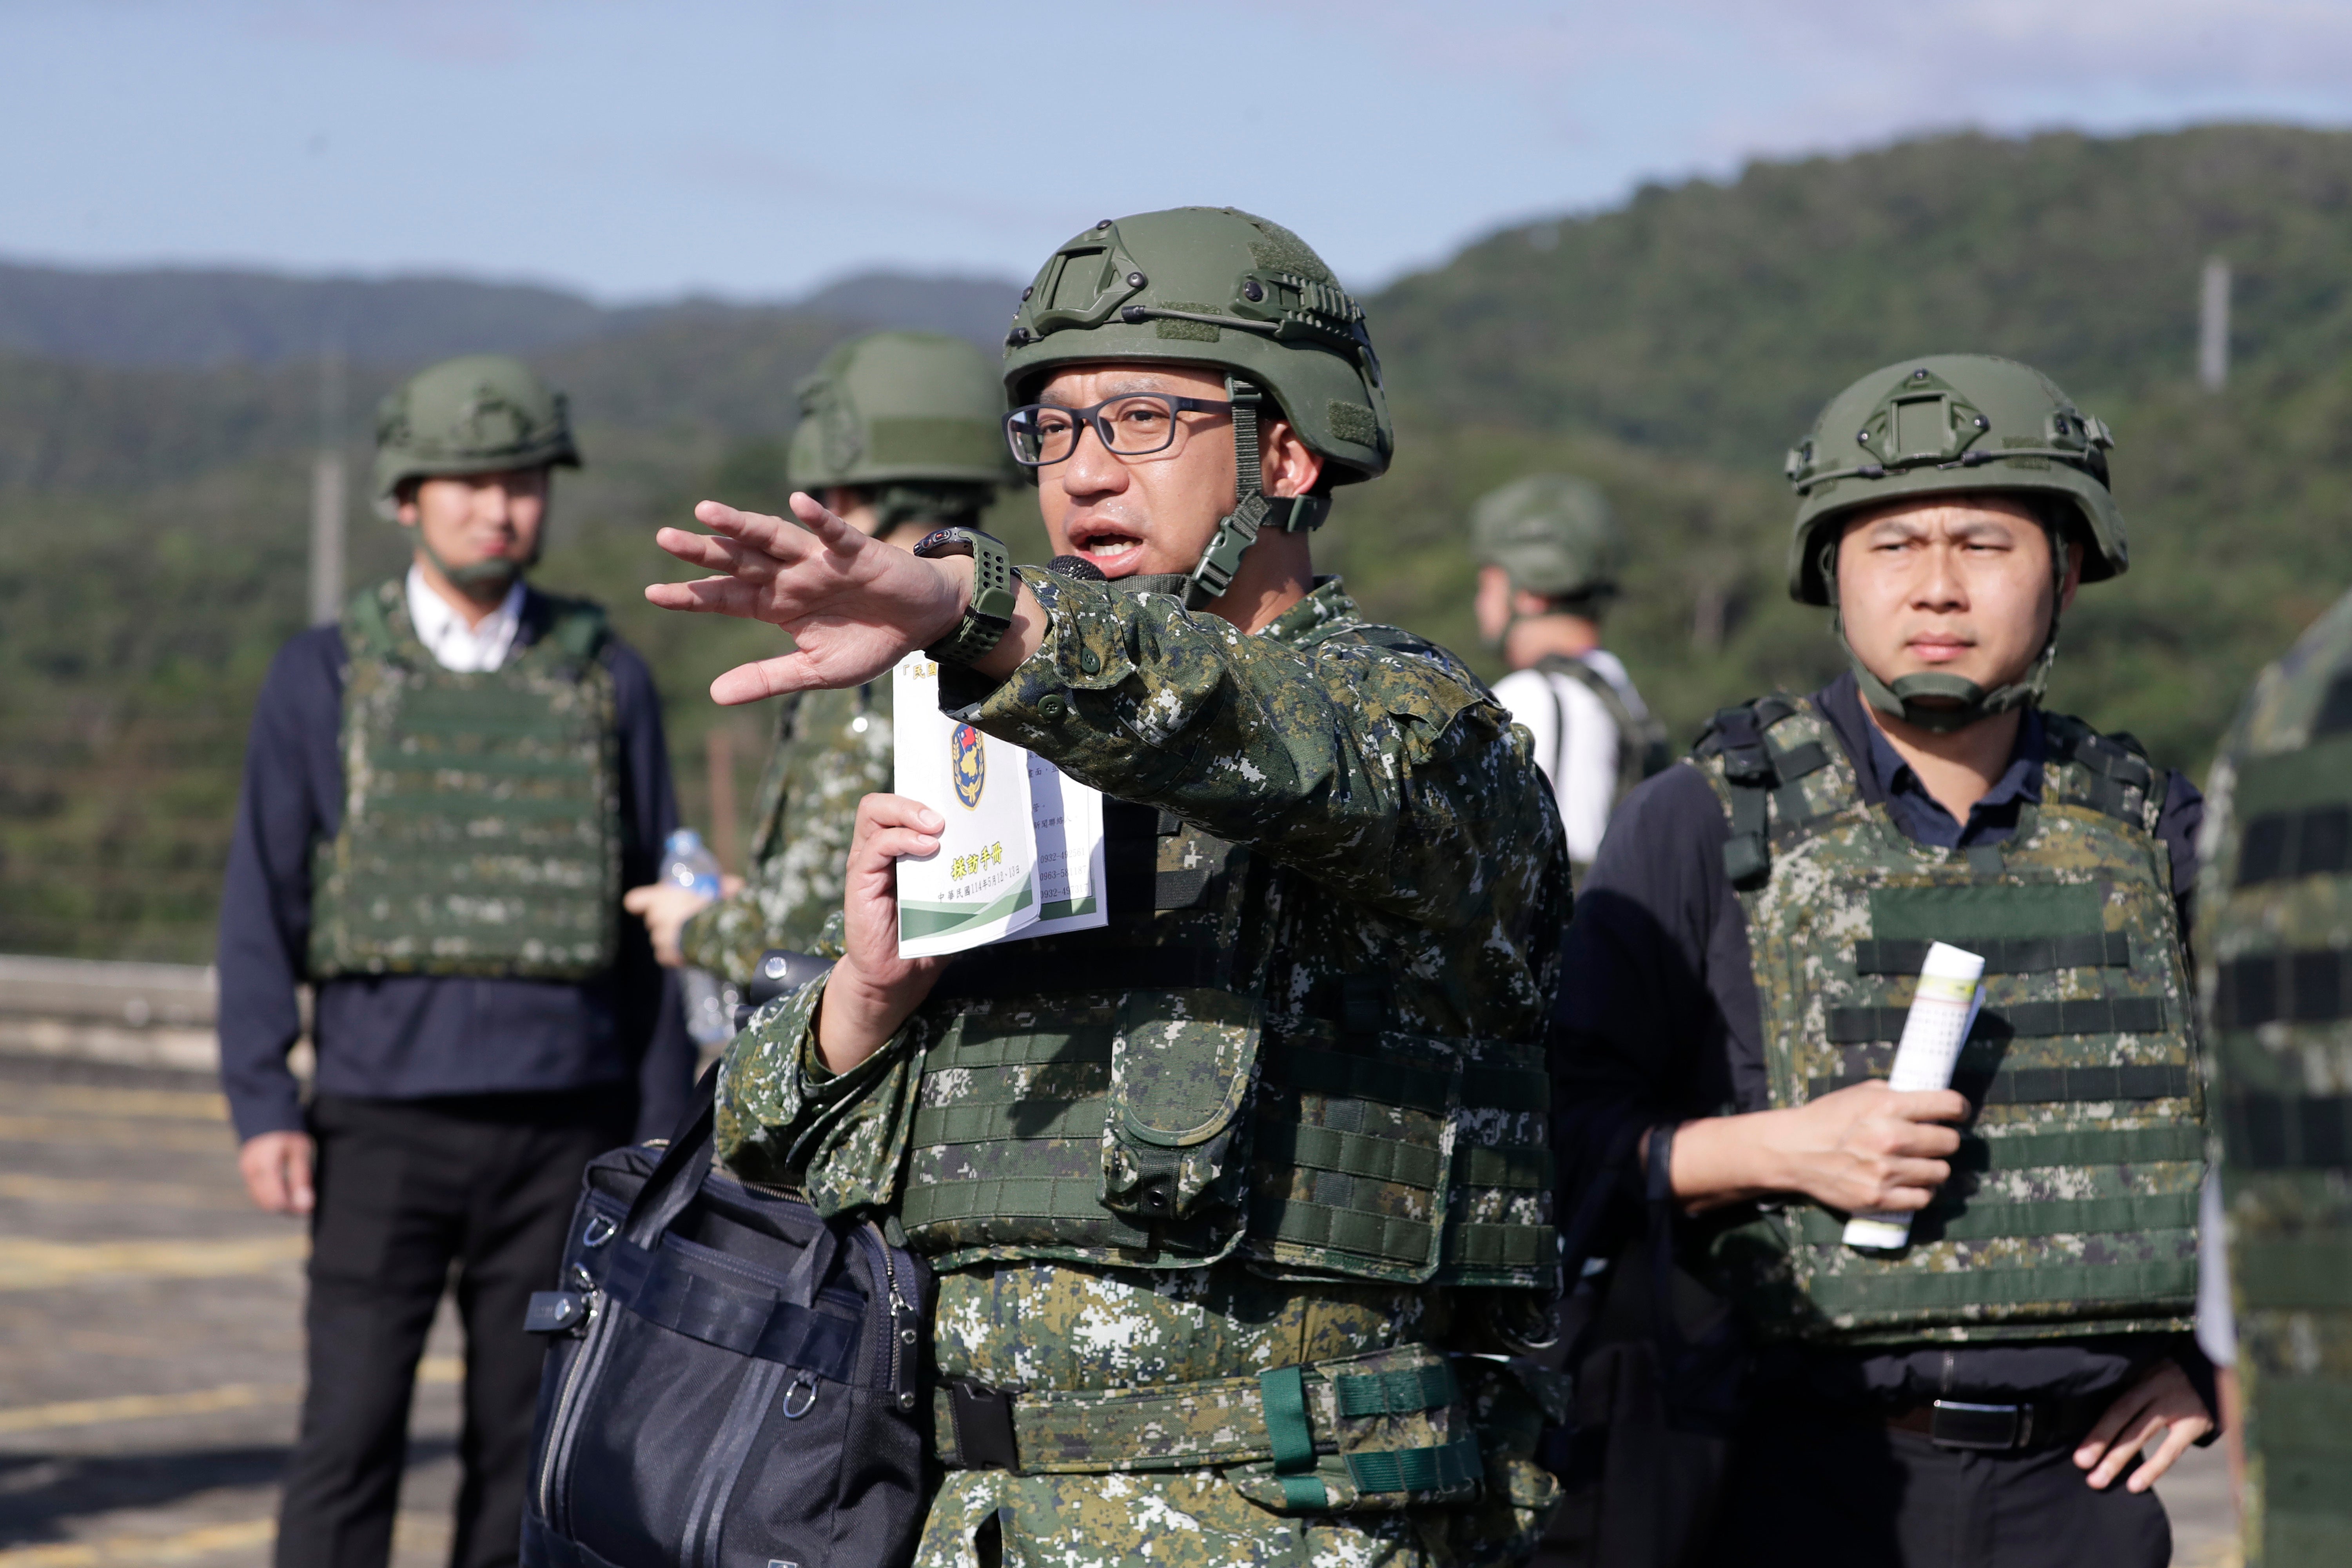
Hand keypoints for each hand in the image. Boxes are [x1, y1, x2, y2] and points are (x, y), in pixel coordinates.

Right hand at [238, 1130, 314, 1215]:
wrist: (265, 1112)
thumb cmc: (287, 1131)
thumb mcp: (300, 1151)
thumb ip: (301, 1179)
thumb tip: (305, 1206)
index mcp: (266, 1166)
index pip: (277, 1202)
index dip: (294, 1209)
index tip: (309, 1208)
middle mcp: (252, 1171)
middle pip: (269, 1204)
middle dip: (288, 1208)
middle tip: (306, 1204)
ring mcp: (246, 1172)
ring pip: (262, 1200)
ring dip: (280, 1203)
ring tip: (298, 1196)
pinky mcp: (246, 1171)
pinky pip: (257, 1192)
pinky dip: (271, 1195)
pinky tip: (286, 1189)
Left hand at [623, 876, 740, 966]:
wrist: (718, 933)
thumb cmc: (717, 907)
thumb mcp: (723, 890)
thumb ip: (726, 887)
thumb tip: (736, 885)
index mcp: (662, 897)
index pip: (635, 900)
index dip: (640, 902)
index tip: (643, 904)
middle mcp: (656, 917)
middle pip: (653, 919)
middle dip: (666, 919)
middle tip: (686, 918)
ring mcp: (660, 938)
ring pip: (659, 938)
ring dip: (672, 938)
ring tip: (692, 936)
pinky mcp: (667, 956)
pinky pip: (664, 956)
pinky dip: (674, 955)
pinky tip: (689, 951)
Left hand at [646, 494, 973, 704]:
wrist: (922, 623)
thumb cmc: (868, 643)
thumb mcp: (815, 671)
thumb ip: (768, 679)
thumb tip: (714, 696)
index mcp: (777, 604)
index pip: (725, 597)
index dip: (691, 595)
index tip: (652, 593)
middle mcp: (791, 576)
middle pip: (739, 559)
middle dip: (703, 550)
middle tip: (664, 538)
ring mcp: (820, 560)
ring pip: (774, 537)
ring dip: (742, 524)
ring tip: (706, 510)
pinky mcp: (857, 551)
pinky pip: (834, 532)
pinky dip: (817, 518)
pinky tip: (797, 502)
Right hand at [814, 792, 949, 1073]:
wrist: (898, 977)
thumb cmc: (926, 938)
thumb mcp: (951, 899)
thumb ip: (966, 875)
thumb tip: (1011, 858)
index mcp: (898, 849)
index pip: (902, 805)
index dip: (925, 795)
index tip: (958, 802)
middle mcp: (878, 851)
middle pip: (884, 803)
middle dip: (915, 799)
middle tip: (946, 815)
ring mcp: (867, 863)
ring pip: (874, 813)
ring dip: (908, 811)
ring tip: (937, 826)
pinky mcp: (860, 881)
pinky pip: (875, 847)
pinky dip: (902, 840)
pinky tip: (929, 848)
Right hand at [1666, 1080, 1967, 1213]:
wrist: (1793, 1150)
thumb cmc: (1827, 1117)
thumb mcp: (1858, 1093)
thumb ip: (1894, 1095)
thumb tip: (1926, 1103)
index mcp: (1888, 1106)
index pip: (1949, 1105)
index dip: (1959, 1109)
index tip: (1958, 1113)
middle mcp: (1892, 1139)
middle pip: (1949, 1142)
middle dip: (1944, 1139)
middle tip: (1932, 1140)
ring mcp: (1886, 1172)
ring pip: (1940, 1172)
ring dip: (1932, 1167)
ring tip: (1917, 1163)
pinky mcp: (1879, 1198)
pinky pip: (1923, 1198)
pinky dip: (1920, 1190)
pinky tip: (1908, 1181)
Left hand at [2076, 1358, 2212, 1491]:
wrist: (2216, 1373)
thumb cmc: (2174, 1377)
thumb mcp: (2151, 1374)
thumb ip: (2130, 1390)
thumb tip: (2094, 1411)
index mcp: (2142, 1379)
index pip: (2114, 1406)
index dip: (2096, 1429)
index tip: (2078, 1451)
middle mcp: (2155, 1391)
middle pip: (2122, 1418)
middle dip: (2100, 1443)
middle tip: (2080, 1464)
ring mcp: (2175, 1408)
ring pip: (2141, 1435)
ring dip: (2118, 1459)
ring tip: (2098, 1480)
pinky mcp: (2194, 1425)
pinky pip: (2170, 1450)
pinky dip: (2152, 1468)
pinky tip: (2135, 1485)